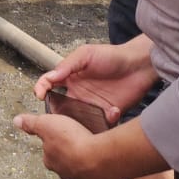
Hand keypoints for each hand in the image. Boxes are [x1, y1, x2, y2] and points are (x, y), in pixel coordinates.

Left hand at [11, 113, 118, 178]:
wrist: (100, 158)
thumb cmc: (73, 140)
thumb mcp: (47, 123)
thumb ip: (31, 123)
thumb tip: (17, 121)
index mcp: (51, 161)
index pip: (49, 152)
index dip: (56, 143)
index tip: (64, 136)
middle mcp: (65, 175)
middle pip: (66, 164)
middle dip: (72, 155)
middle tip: (81, 143)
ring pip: (83, 174)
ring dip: (88, 164)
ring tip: (95, 152)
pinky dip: (103, 175)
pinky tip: (107, 165)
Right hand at [32, 41, 157, 121]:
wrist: (139, 65)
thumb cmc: (111, 56)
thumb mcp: (85, 54)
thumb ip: (67, 65)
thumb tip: (50, 76)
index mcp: (70, 78)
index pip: (49, 85)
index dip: (41, 89)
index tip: (39, 94)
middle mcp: (79, 94)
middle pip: (60, 107)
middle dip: (58, 113)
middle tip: (62, 115)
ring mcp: (92, 105)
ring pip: (78, 119)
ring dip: (80, 121)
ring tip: (88, 116)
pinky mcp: (108, 114)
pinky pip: (100, 123)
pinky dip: (105, 121)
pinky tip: (114, 111)